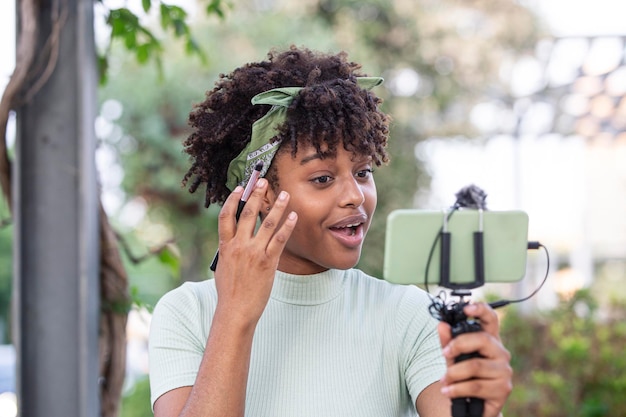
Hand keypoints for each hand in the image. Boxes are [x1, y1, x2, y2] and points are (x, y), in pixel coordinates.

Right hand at [213, 179, 296, 326]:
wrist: (236, 310)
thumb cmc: (230, 291)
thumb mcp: (223, 267)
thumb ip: (229, 250)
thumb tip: (234, 239)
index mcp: (225, 246)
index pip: (226, 215)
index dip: (233, 199)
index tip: (240, 188)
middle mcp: (239, 246)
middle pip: (247, 213)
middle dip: (256, 195)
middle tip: (263, 181)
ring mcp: (254, 253)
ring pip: (267, 223)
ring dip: (277, 206)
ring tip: (285, 194)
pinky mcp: (268, 262)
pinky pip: (280, 239)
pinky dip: (287, 226)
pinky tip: (294, 216)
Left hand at [437, 302, 511, 416]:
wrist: (474, 408)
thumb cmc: (465, 377)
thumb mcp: (453, 358)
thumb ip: (448, 342)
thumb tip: (441, 325)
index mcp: (490, 340)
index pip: (491, 319)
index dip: (481, 310)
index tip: (466, 308)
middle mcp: (501, 353)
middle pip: (482, 339)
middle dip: (458, 345)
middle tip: (444, 353)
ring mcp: (504, 371)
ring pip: (475, 366)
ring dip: (453, 374)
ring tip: (444, 381)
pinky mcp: (503, 389)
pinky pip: (475, 386)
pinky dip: (456, 389)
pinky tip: (448, 391)